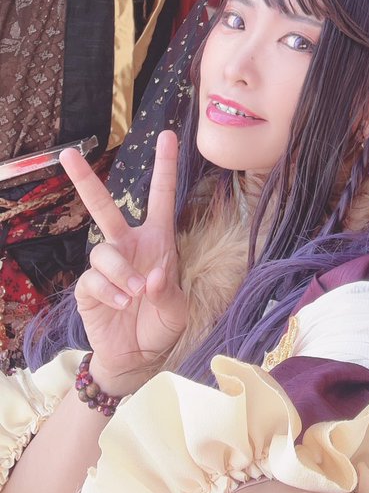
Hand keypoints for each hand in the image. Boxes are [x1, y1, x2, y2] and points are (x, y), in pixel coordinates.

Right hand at [60, 131, 186, 394]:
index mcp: (157, 240)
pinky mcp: (88, 287)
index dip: (164, 166)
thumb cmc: (161, 324)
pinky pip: (93, 279)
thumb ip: (168, 290)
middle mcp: (128, 245)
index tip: (169, 134)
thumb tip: (151, 274)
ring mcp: (106, 265)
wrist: (137, 357)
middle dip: (85, 180)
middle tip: (67, 154)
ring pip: (103, 250)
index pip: (161, 196)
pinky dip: (109, 291)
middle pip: (104, 206)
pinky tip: (119, 304)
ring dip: (120, 271)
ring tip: (133, 294)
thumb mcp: (177, 308)